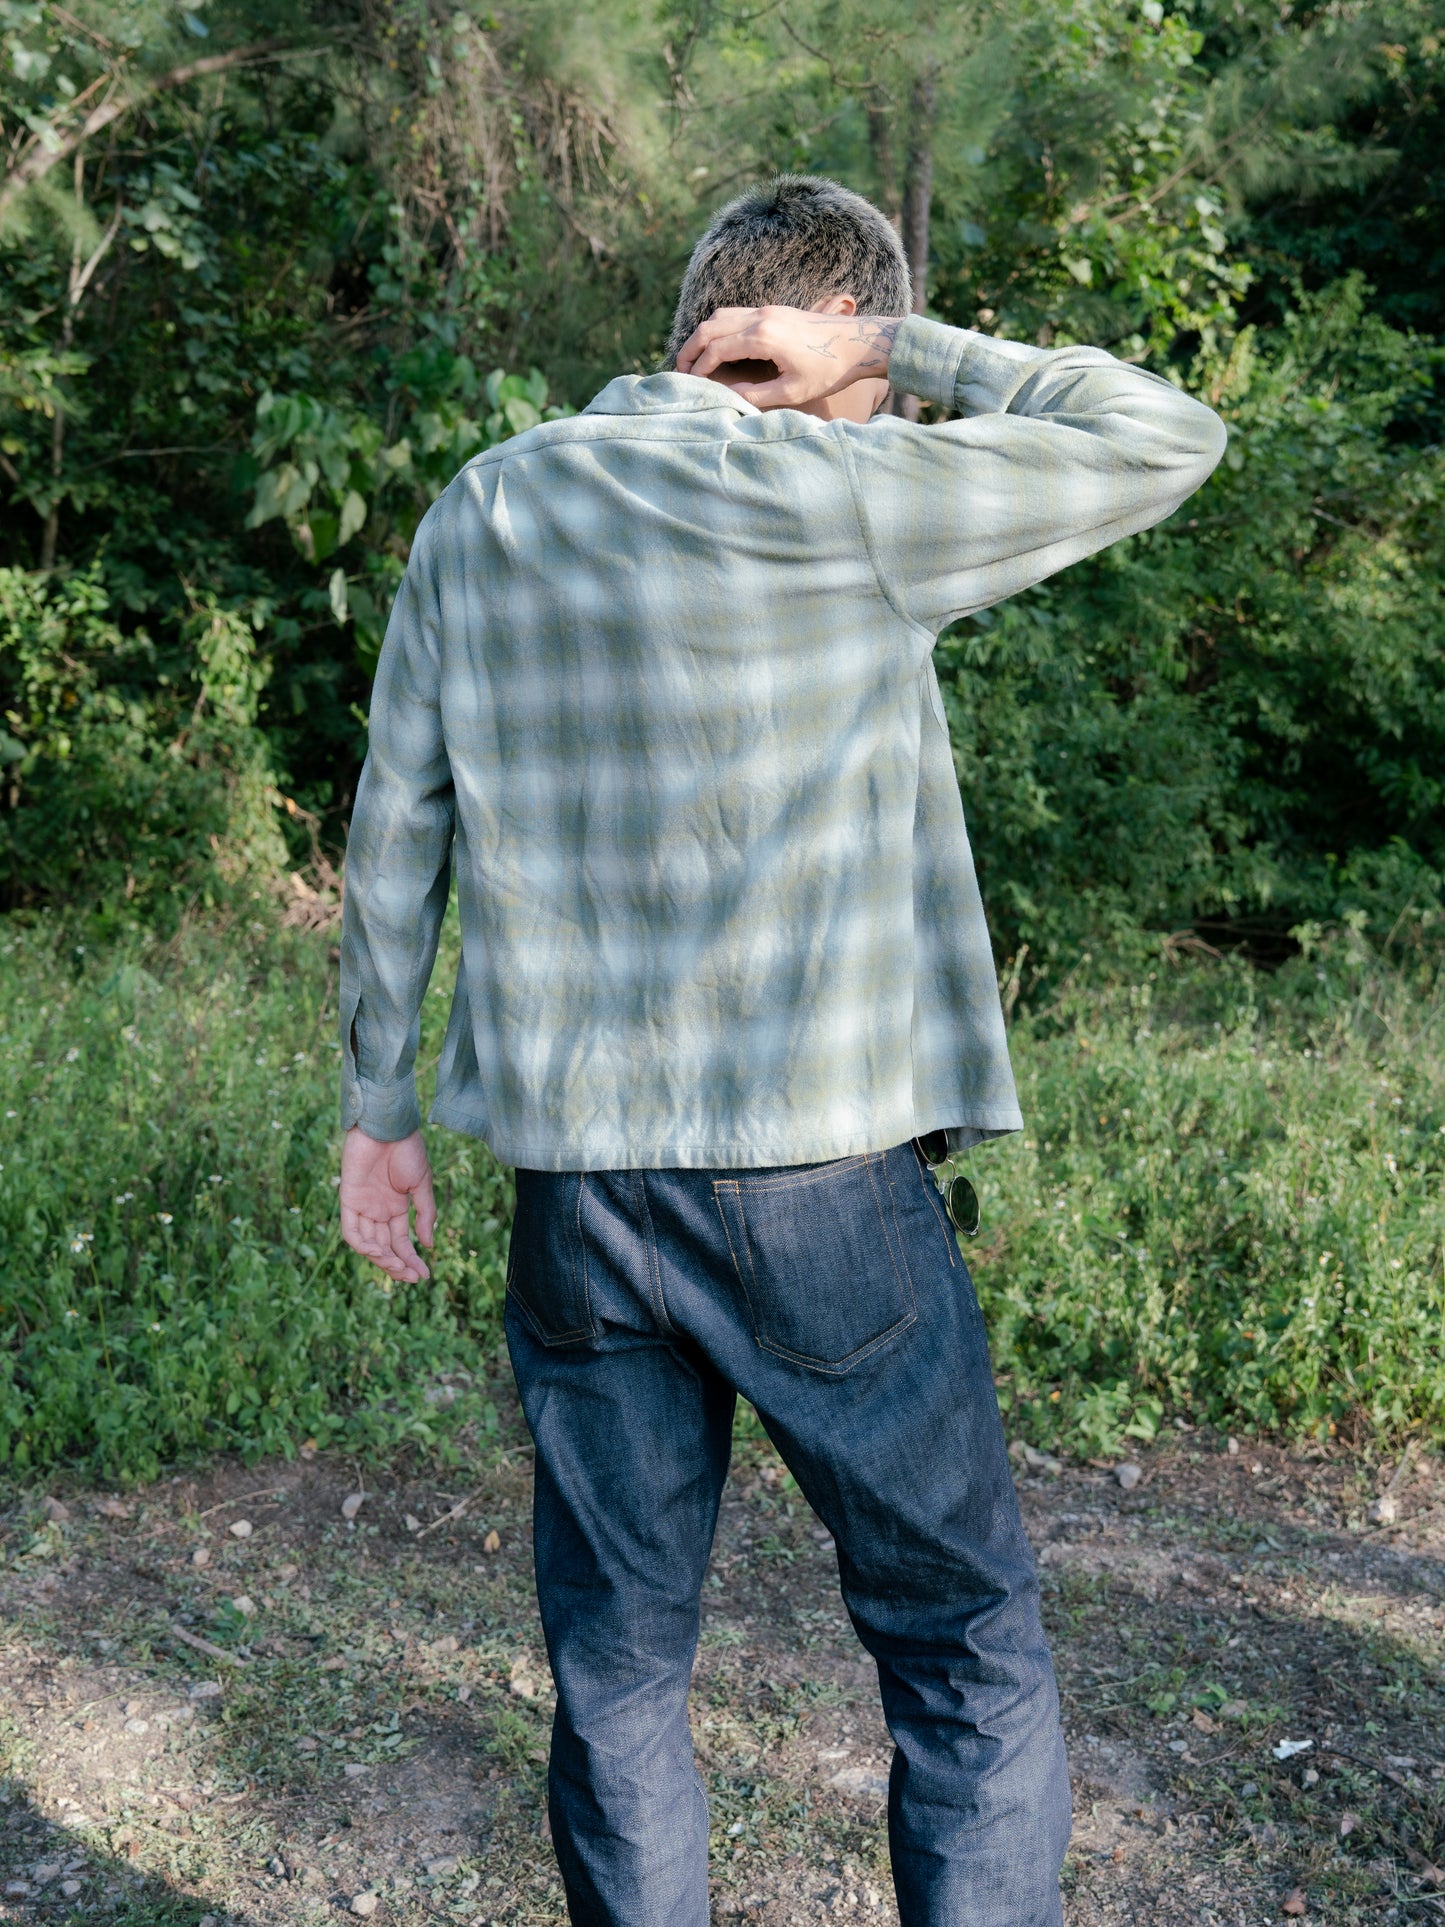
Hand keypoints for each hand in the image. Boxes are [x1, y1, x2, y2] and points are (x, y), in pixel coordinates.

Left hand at [339, 1127, 436, 1282]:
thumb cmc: (407, 1150)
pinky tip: (379, 1252)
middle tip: (411, 1277)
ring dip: (382, 1259)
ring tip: (397, 1266)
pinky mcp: (348, 1199)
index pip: (400, 1242)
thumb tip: (428, 1245)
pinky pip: (351, 1231)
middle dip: (397, 1265)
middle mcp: (377, 1210)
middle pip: (384, 1247)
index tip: (424, 1275)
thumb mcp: (422, 1185)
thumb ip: (425, 1214)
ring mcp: (362, 1205)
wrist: (389, 1126)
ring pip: (368, 1244)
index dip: (411, 1259)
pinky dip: (363, 1245)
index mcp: (396, 1207)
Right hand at [675, 306, 900, 410]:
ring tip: (693, 358)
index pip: (717, 348)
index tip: (690, 383)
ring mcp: (767, 310)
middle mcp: (761, 318)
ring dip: (702, 335)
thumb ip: (756, 395)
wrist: (858, 343)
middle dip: (691, 348)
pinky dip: (718, 328)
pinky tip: (716, 345)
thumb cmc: (829, 370)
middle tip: (679, 369)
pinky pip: (735, 314)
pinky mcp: (774, 310)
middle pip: (711, 327)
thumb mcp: (793, 391)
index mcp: (763, 337)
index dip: (699, 367)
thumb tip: (729, 396)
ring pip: (721, 316)